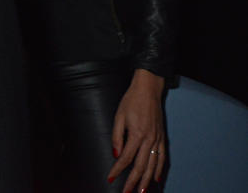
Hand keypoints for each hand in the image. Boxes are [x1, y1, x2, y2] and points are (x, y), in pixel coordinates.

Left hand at [107, 69, 165, 192]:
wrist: (148, 90)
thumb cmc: (131, 101)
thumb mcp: (118, 116)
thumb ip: (117, 137)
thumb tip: (116, 155)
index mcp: (137, 134)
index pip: (126, 158)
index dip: (117, 170)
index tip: (110, 179)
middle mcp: (149, 139)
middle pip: (141, 166)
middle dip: (132, 181)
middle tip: (126, 192)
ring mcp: (158, 139)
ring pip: (153, 165)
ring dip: (146, 180)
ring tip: (140, 191)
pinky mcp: (162, 138)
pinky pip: (162, 157)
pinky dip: (159, 170)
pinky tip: (155, 179)